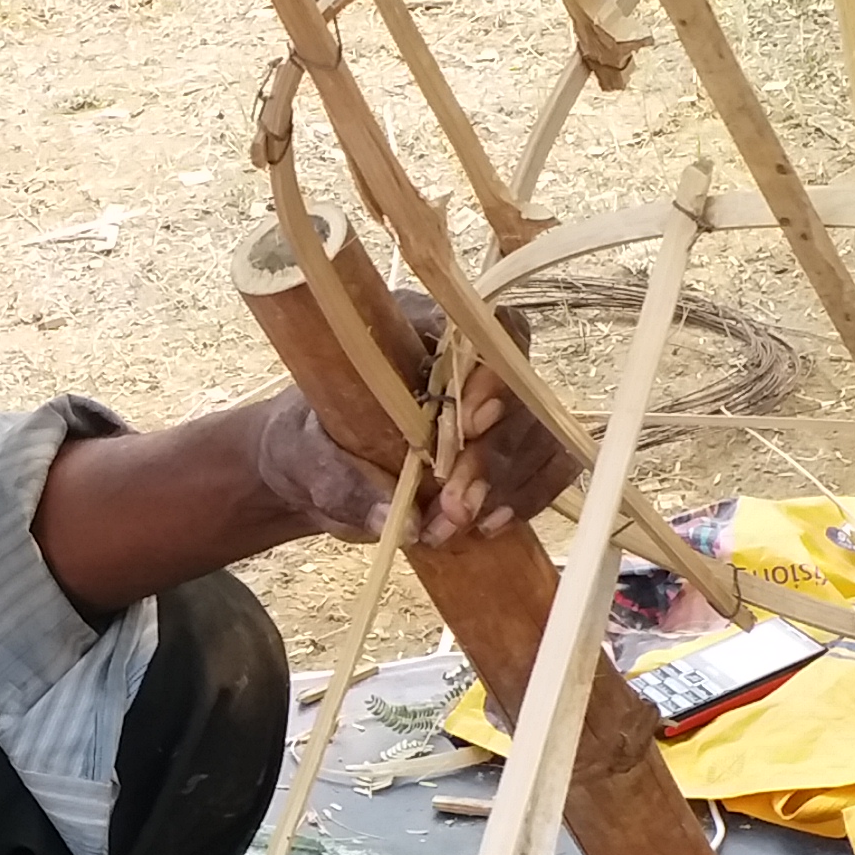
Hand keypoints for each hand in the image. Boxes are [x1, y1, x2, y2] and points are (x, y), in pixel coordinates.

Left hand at [255, 293, 581, 548]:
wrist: (316, 474)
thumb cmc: (307, 447)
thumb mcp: (307, 460)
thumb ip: (344, 484)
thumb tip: (399, 520)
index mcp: (412, 330)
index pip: (476, 330)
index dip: (487, 373)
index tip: (469, 424)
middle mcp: (465, 359)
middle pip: (518, 385)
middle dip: (494, 452)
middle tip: (456, 507)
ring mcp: (496, 402)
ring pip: (539, 427)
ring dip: (510, 482)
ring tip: (460, 525)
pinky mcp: (509, 446)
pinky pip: (548, 461)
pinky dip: (530, 496)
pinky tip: (492, 525)